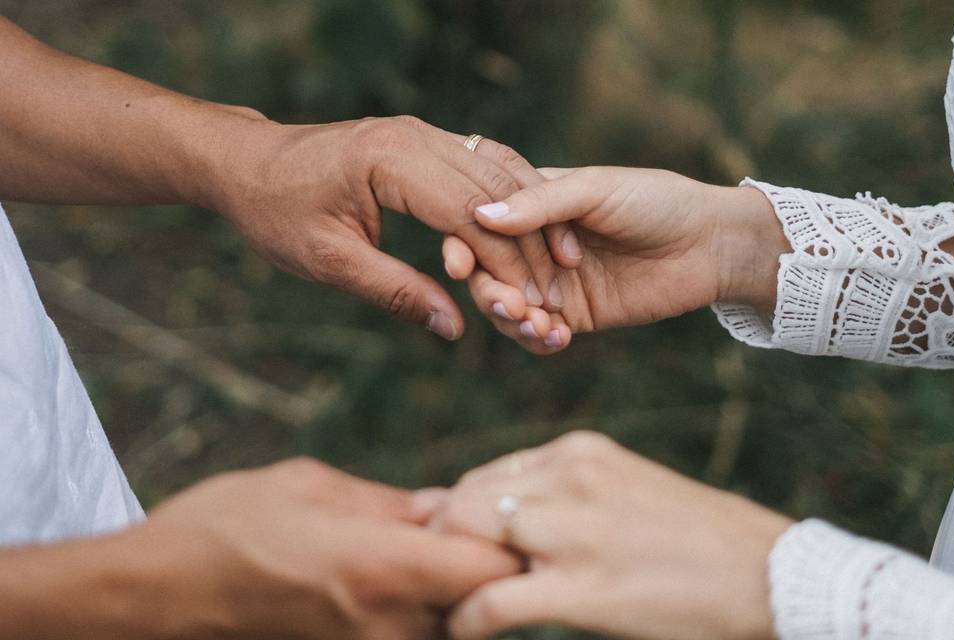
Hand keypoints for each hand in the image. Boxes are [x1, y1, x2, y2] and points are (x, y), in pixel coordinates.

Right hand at [70, 459, 518, 639]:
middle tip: (457, 528)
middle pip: (481, 606)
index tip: (489, 514)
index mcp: (385, 568)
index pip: (494, 571)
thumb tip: (444, 506)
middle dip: (483, 567)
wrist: (154, 599)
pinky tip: (383, 581)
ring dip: (447, 593)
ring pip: (447, 628)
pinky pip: (406, 637)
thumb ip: (389, 504)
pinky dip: (412, 612)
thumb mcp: (311, 486)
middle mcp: (388, 626)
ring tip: (416, 552)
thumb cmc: (226, 527)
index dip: (506, 541)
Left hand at [207, 116, 581, 339]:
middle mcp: (416, 135)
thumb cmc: (277, 211)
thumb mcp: (330, 261)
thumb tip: (453, 327)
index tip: (530, 302)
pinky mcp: (423, 140)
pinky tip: (530, 229)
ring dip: (530, 217)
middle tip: (553, 292)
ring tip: (555, 263)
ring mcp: (422, 132)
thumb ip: (395, 291)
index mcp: (391, 161)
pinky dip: (510, 198)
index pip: (470, 213)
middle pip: (495, 190)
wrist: (247, 163)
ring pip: (498, 171)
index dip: (506, 261)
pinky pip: (481, 164)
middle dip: (530, 243)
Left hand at [430, 431, 792, 639]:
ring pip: (467, 540)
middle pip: (467, 501)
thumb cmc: (700, 538)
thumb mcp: (627, 488)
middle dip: (448, 542)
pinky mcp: (583, 588)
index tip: (457, 546)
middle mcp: (570, 477)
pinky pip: (491, 600)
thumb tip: (507, 517)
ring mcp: (574, 531)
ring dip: (452, 577)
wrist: (772, 576)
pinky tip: (465, 630)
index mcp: (580, 451)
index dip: (463, 515)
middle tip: (443, 579)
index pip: (489, 475)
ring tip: (451, 604)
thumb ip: (567, 495)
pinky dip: (466, 619)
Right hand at [445, 167, 787, 351]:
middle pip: (485, 273)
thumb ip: (539, 204)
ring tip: (537, 323)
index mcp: (532, 205)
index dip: (461, 246)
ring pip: (507, 308)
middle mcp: (534, 245)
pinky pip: (540, 334)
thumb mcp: (595, 190)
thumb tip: (479, 215)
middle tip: (510, 304)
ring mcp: (552, 282)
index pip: (478, 226)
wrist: (709, 244)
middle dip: (489, 293)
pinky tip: (557, 337)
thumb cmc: (654, 201)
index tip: (457, 264)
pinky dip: (538, 340)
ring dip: (512, 320)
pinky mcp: (575, 315)